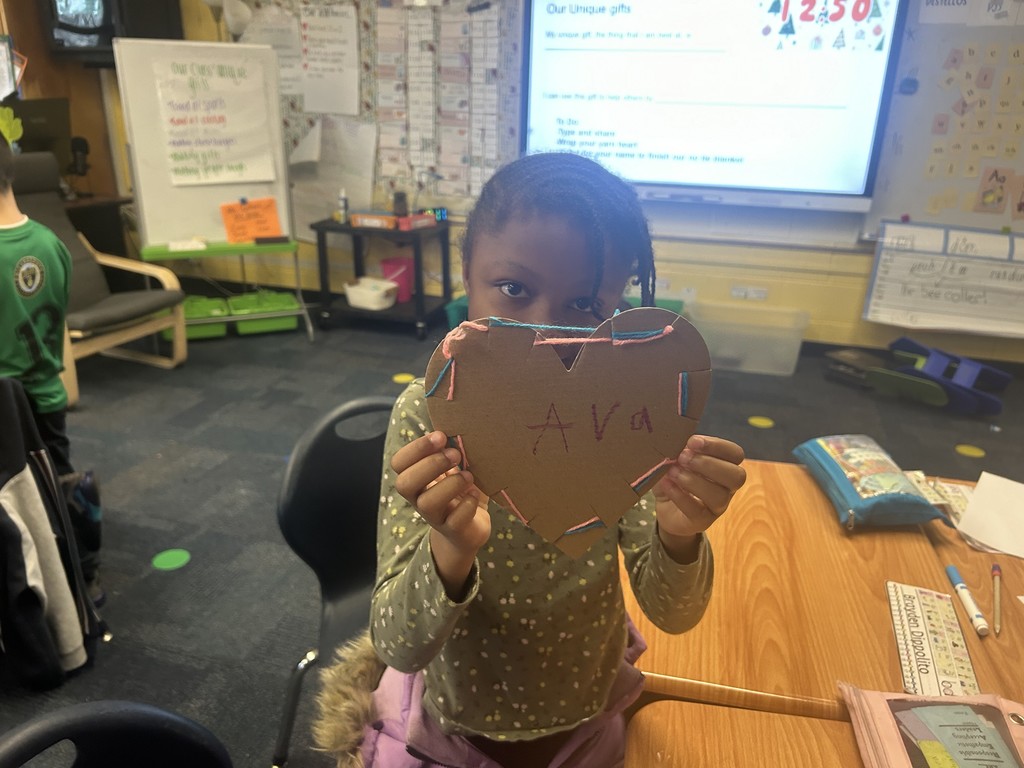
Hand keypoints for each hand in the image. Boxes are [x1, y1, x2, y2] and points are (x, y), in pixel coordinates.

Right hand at [391, 431, 489, 595]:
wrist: (470, 528)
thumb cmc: (460, 489)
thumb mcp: (455, 467)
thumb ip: (452, 449)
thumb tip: (458, 422)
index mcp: (416, 478)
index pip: (399, 463)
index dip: (416, 448)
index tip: (440, 436)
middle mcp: (419, 498)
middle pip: (404, 483)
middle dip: (430, 464)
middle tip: (455, 454)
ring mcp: (434, 517)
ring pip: (427, 503)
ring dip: (450, 484)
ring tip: (468, 476)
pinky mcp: (453, 531)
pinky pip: (453, 521)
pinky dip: (466, 505)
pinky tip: (474, 496)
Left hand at [651, 435, 745, 560]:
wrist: (667, 508)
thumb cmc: (676, 477)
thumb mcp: (677, 460)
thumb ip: (681, 450)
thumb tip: (677, 441)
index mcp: (725, 466)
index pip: (735, 454)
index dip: (717, 446)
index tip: (693, 441)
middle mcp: (727, 487)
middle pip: (736, 476)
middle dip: (709, 464)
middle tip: (683, 457)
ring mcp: (717, 506)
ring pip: (719, 495)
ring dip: (694, 481)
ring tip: (673, 472)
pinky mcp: (701, 520)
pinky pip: (696, 510)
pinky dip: (680, 495)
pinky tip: (667, 484)